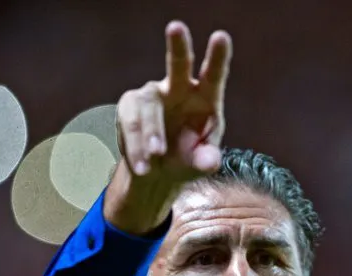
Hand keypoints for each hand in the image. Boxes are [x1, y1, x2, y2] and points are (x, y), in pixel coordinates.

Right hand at [105, 21, 232, 234]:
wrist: (158, 172)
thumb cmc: (187, 159)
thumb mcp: (200, 163)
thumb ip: (206, 160)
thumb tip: (210, 162)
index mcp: (206, 97)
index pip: (214, 75)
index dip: (217, 56)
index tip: (221, 36)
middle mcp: (180, 89)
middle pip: (179, 64)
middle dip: (178, 46)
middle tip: (176, 27)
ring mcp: (153, 95)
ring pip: (150, 107)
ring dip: (152, 133)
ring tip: (155, 156)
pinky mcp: (130, 105)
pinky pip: (131, 123)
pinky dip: (137, 146)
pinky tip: (143, 165)